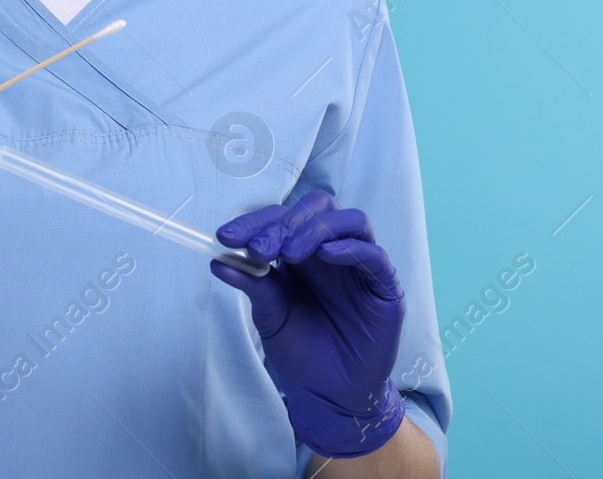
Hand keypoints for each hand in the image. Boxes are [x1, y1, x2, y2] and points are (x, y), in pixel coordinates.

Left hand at [210, 191, 407, 457]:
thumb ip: (253, 285)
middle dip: (286, 221)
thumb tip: (217, 261)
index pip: (282, 218)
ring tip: (288, 252)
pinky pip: (374, 256)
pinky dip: (350, 249)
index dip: (254, 222)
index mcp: (302, 252)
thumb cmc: (300, 350)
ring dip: (315, 229)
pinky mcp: (384, 287)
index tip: (225, 237)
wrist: (329, 393)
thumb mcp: (270, 316)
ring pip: (351, 221)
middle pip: (318, 208)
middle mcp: (332, 251)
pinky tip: (325, 255)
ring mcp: (361, 266)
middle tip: (259, 248)